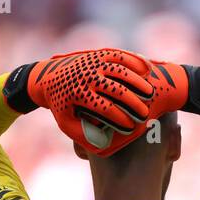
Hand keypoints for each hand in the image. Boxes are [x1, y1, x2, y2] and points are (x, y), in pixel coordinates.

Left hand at [4, 49, 155, 155]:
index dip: (120, 120)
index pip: (105, 108)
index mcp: (78, 93)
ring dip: (138, 82)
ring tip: (149, 94)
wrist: (49, 77)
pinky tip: (147, 72)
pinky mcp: (100, 53)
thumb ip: (83, 136)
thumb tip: (101, 146)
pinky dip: (135, 62)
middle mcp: (86, 74)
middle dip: (133, 103)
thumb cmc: (62, 106)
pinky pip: (121, 55)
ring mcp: (94, 61)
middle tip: (145, 114)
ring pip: (122, 70)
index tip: (132, 128)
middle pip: (117, 89)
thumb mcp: (67, 124)